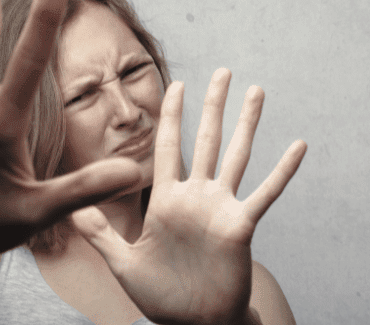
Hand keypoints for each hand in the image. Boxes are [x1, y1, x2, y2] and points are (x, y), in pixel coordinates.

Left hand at [71, 68, 306, 323]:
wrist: (193, 323)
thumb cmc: (160, 296)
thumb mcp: (123, 264)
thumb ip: (101, 235)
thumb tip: (71, 212)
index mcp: (167, 200)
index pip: (168, 147)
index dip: (173, 116)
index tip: (177, 85)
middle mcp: (196, 197)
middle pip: (205, 140)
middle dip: (213, 105)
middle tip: (223, 71)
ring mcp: (220, 208)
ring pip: (235, 156)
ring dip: (247, 123)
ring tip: (257, 91)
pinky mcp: (241, 226)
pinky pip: (265, 194)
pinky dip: (282, 171)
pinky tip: (298, 145)